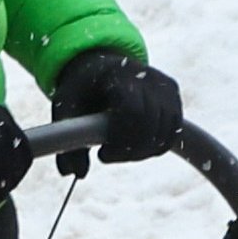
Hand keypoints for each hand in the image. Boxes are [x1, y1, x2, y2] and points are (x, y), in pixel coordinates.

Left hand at [49, 46, 186, 161]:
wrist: (100, 65)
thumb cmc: (81, 87)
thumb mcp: (65, 107)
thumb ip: (65, 137)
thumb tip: (75, 173)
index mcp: (117, 75)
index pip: (133, 111)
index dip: (120, 139)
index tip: (101, 153)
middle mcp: (147, 76)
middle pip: (150, 125)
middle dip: (129, 151)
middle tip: (107, 155)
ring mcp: (164, 85)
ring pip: (164, 131)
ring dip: (142, 151)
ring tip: (119, 151)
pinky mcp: (173, 95)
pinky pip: (172, 131)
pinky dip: (156, 146)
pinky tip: (135, 148)